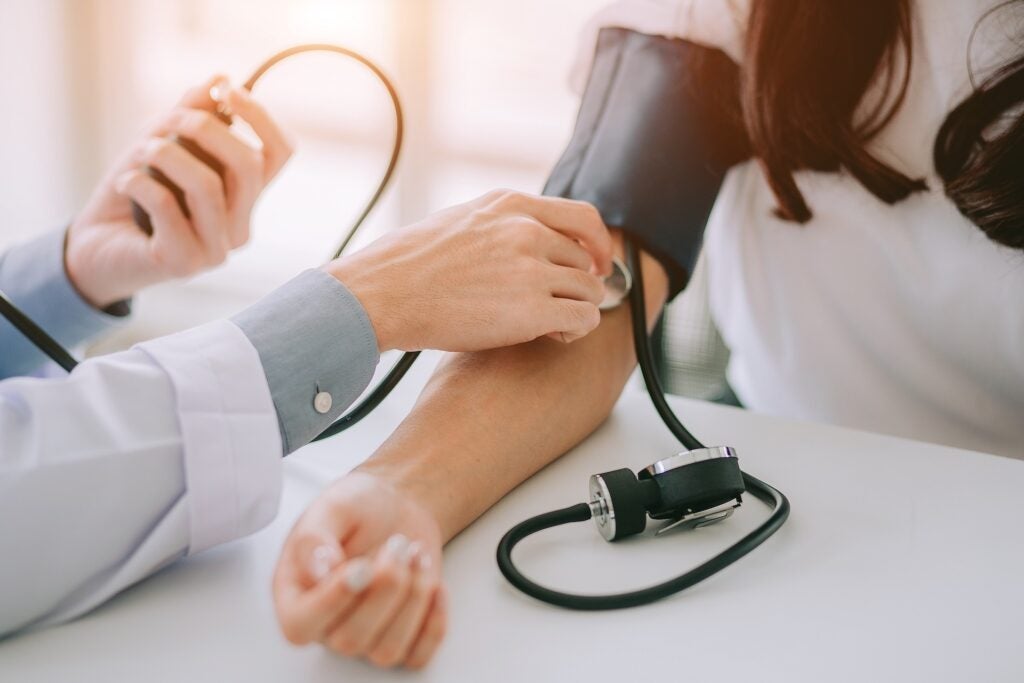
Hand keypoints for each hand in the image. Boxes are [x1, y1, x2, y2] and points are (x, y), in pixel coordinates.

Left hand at [65, 75, 293, 307]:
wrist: (96, 245)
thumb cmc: (133, 194)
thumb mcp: (161, 142)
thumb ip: (190, 114)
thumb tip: (221, 77)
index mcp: (245, 198)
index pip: (279, 154)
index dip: (260, 117)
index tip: (227, 91)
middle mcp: (240, 226)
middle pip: (249, 167)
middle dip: (206, 129)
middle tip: (169, 121)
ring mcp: (216, 249)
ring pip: (208, 187)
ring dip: (166, 154)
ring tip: (141, 151)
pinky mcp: (185, 262)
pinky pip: (169, 207)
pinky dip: (139, 182)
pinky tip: (124, 183)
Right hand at [273, 472, 446, 669]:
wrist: (397, 506)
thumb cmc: (358, 508)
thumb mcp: (331, 507)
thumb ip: (314, 538)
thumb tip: (316, 572)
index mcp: (296, 594)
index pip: (300, 625)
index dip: (333, 602)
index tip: (362, 566)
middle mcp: (327, 624)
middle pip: (350, 640)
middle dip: (385, 588)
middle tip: (398, 545)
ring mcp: (366, 635)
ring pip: (387, 650)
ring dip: (412, 600)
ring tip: (416, 554)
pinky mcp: (402, 637)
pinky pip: (418, 655)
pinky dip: (434, 622)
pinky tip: (435, 584)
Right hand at [326, 190, 613, 351]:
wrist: (382, 294)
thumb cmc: (407, 265)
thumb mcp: (461, 221)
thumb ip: (501, 225)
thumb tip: (529, 240)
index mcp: (510, 206)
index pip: (583, 217)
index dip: (597, 244)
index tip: (595, 264)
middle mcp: (527, 231)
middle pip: (585, 259)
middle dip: (578, 284)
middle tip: (558, 305)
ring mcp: (531, 270)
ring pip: (589, 290)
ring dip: (576, 309)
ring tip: (551, 324)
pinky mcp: (532, 311)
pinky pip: (584, 319)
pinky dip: (576, 330)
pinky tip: (553, 336)